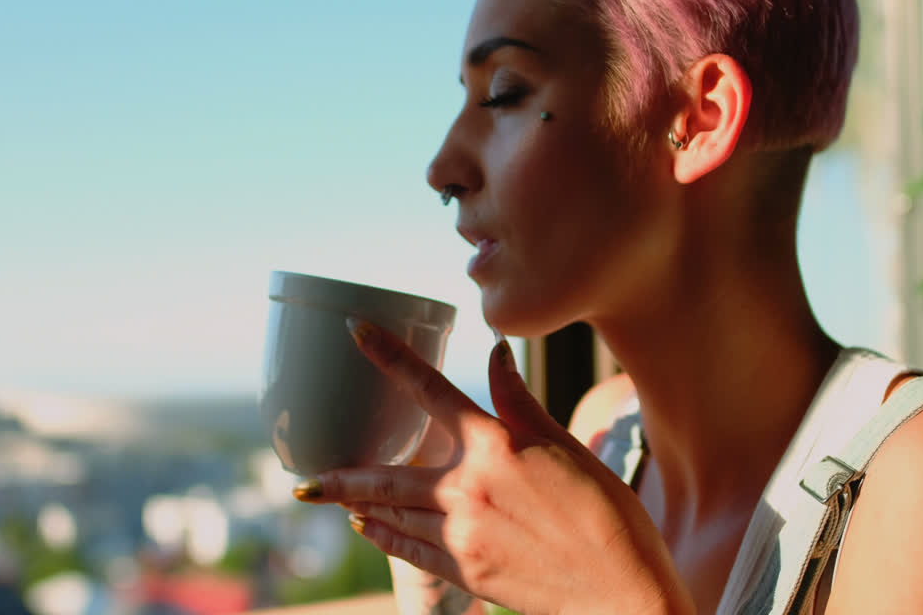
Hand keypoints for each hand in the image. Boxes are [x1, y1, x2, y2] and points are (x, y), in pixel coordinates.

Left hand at [293, 319, 694, 614]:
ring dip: (358, 504)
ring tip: (328, 498)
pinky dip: (383, 536)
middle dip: (339, 476)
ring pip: (392, 515)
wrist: (620, 590)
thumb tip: (497, 352)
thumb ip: (520, 401)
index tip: (356, 333)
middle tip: (301, 479)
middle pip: (386, 474)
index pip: (430, 388)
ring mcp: (461, 534)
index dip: (389, 356)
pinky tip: (368, 527)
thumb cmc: (606, 514)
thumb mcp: (566, 446)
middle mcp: (467, 487)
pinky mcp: (466, 571)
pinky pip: (409, 550)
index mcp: (495, 445)